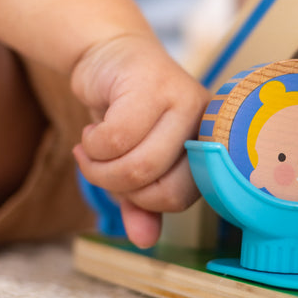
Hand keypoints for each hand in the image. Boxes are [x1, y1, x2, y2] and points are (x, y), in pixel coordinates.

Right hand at [70, 33, 209, 247]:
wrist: (110, 56)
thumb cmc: (126, 112)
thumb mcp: (133, 160)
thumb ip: (141, 202)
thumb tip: (144, 241)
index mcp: (208, 147)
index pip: (181, 197)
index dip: (143, 200)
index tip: (121, 183)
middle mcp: (204, 124)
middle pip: (160, 185)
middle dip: (116, 185)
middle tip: (96, 165)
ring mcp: (183, 100)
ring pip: (138, 164)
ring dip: (98, 166)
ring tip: (89, 148)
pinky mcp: (153, 83)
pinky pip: (116, 137)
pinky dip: (92, 143)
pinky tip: (91, 129)